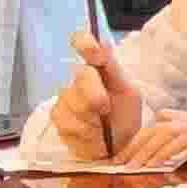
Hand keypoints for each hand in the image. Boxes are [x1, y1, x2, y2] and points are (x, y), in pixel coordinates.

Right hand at [54, 31, 142, 160]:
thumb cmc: (124, 114)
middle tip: (106, 109)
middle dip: (96, 96)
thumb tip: (104, 43)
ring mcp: (66, 97)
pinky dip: (85, 132)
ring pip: (74, 103)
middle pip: (82, 78)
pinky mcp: (57, 116)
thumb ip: (114, 69)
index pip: (84, 43)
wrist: (119, 144)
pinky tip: (92, 134)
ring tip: (102, 126)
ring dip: (92, 119)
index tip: (90, 48)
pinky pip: (67, 122)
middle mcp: (79, 78)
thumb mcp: (129, 91)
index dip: (85, 43)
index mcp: (99, 66)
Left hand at [114, 110, 186, 168]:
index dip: (131, 145)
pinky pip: (176, 143)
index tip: (120, 159)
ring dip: (145, 153)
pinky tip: (155, 163)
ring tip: (134, 167)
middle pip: (149, 133)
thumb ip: (172, 132)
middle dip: (133, 149)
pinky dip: (164, 153)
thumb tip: (155, 138)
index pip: (146, 131)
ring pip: (159, 137)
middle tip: (120, 165)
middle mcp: (178, 120)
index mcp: (173, 119)